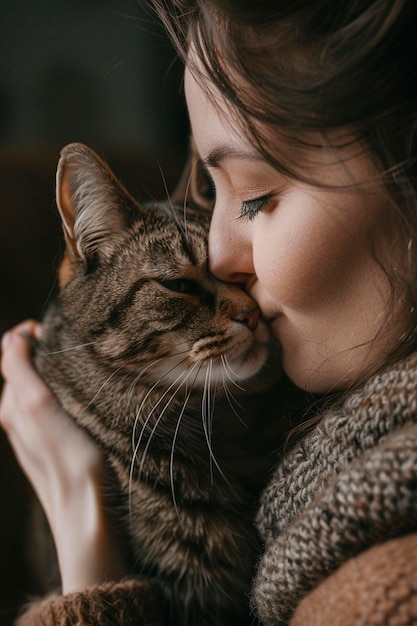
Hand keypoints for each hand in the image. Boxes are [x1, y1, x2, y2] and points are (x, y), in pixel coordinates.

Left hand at [0, 321, 128, 592]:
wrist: (87, 511)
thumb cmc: (67, 460)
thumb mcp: (37, 407)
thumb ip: (19, 371)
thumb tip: (12, 337)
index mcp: (11, 405)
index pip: (12, 352)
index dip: (32, 336)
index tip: (56, 333)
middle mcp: (20, 415)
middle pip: (28, 366)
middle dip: (47, 350)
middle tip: (72, 347)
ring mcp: (39, 429)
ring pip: (44, 384)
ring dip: (59, 369)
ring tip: (83, 366)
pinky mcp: (58, 440)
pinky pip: (56, 403)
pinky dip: (68, 389)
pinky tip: (86, 394)